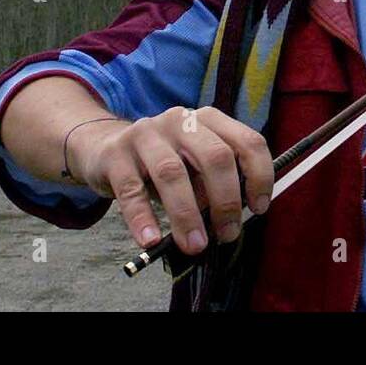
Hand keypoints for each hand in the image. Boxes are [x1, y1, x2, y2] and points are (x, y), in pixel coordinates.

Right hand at [67, 106, 273, 254]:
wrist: (106, 147)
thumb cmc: (163, 161)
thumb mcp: (194, 163)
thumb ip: (216, 181)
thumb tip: (232, 217)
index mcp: (209, 119)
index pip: (247, 141)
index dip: (259, 175)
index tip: (259, 208)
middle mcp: (180, 120)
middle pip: (215, 156)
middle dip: (226, 200)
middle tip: (227, 234)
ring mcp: (146, 134)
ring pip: (172, 173)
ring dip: (187, 215)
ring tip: (195, 245)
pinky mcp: (116, 155)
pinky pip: (131, 190)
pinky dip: (142, 218)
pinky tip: (151, 241)